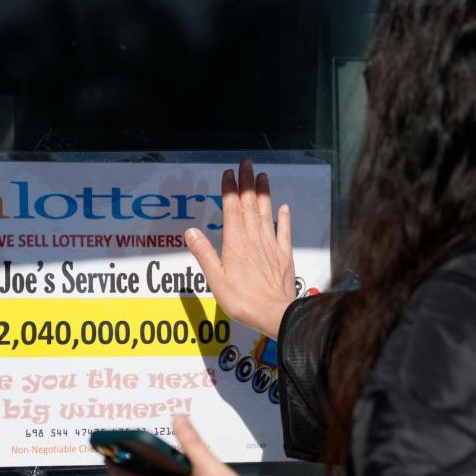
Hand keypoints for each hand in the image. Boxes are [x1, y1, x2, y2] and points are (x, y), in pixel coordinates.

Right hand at [185, 158, 295, 339]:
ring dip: (264, 193)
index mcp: (235, 242)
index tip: (228, 173)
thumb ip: (204, 253)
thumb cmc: (242, 299)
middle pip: (249, 204)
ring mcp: (271, 245)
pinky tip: (284, 207)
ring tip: (263, 176)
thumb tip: (191, 231)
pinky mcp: (284, 255)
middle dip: (247, 182)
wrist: (273, 313)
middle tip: (246, 163)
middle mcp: (254, 238)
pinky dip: (284, 217)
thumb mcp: (215, 279)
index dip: (229, 189)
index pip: (231, 209)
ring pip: (266, 213)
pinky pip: (284, 231)